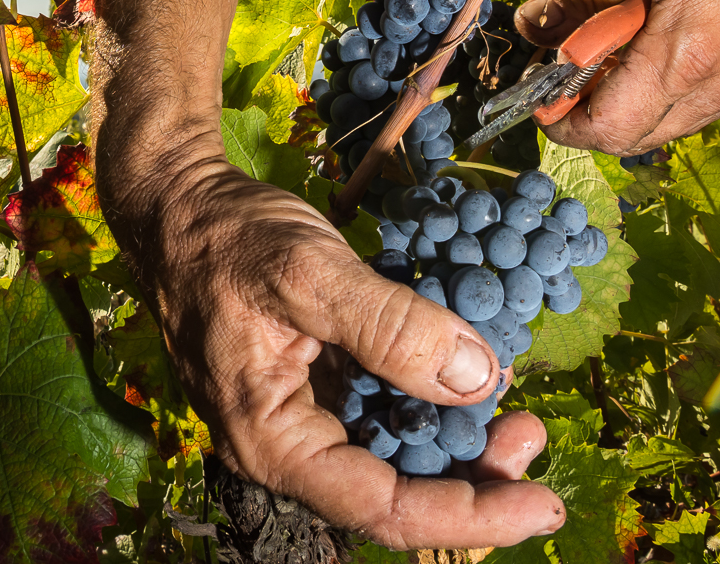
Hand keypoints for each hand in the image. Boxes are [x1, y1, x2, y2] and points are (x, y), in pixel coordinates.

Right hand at [123, 151, 564, 549]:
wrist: (178, 202)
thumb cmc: (225, 237)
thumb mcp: (310, 272)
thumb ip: (393, 328)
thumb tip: (480, 379)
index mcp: (272, 441)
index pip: (384, 508)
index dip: (471, 516)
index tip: (542, 501)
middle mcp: (287, 446)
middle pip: (395, 493)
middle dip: (474, 477)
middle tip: (533, 431)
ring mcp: (303, 417)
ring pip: (395, 456)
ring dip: (459, 438)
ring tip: (514, 404)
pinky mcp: (318, 385)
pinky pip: (384, 413)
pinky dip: (431, 399)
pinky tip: (468, 367)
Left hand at [514, 0, 719, 152]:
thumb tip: (534, 26)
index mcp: (686, 55)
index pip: (604, 128)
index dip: (558, 117)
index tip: (537, 85)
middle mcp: (718, 89)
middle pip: (626, 139)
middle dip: (582, 112)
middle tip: (565, 58)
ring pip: (657, 128)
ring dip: (619, 101)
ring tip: (610, 39)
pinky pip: (687, 110)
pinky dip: (653, 91)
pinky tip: (649, 40)